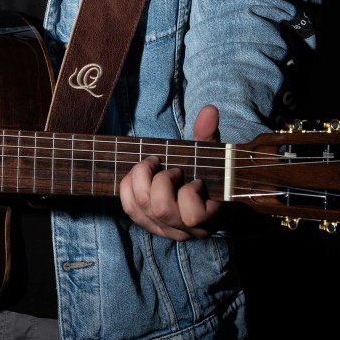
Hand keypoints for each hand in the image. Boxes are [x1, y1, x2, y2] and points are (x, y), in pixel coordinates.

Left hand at [119, 104, 221, 240]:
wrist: (198, 196)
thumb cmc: (207, 175)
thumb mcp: (212, 155)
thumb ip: (209, 134)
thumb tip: (209, 110)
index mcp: (209, 217)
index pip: (194, 215)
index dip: (189, 193)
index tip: (195, 180)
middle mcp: (185, 230)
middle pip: (162, 208)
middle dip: (161, 180)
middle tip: (169, 168)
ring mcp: (164, 229)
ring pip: (142, 207)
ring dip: (143, 180)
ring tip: (153, 167)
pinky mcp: (146, 225)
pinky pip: (128, 207)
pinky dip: (128, 186)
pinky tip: (138, 175)